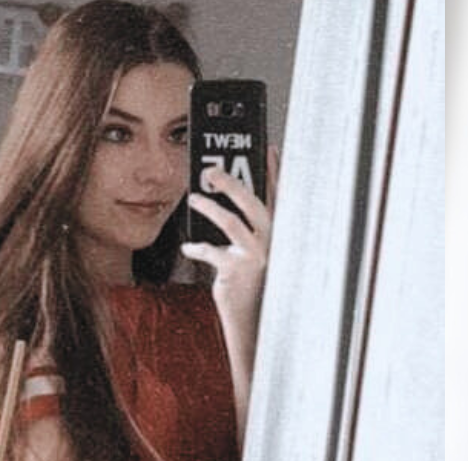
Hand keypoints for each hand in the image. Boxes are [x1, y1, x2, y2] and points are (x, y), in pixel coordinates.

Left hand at [181, 145, 279, 319]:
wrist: (255, 321)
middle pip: (252, 202)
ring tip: (193, 199)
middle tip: (211, 170)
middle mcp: (272, 242)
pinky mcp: (238, 271)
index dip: (274, 171)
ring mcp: (256, 256)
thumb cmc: (254, 285)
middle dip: (231, 181)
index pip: (278, 196)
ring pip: (230, 221)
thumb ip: (251, 229)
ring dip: (208, 207)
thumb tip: (228, 200)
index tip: (268, 148)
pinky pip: (212, 252)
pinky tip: (189, 247)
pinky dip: (197, 248)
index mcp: (278, 234)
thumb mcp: (259, 253)